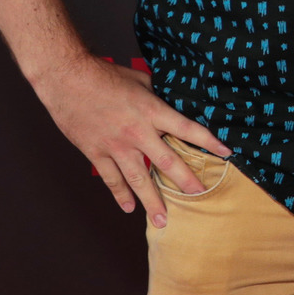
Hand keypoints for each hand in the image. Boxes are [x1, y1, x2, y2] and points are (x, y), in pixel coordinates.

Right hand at [31, 54, 229, 226]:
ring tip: (163, 220)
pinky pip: (111, 179)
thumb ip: (157, 96)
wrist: (67, 78)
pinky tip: (129, 208)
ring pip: (139, 179)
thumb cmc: (105, 74)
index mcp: (152, 111)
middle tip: (200, 196)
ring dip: (152, 201)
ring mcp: (116, 146)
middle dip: (186, 181)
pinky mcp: (96, 152)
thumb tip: (173, 103)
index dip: (209, 142)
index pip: (188, 129)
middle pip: (167, 162)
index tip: (226, 153)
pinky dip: (120, 194)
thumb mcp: (141, 80)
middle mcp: (137, 132)